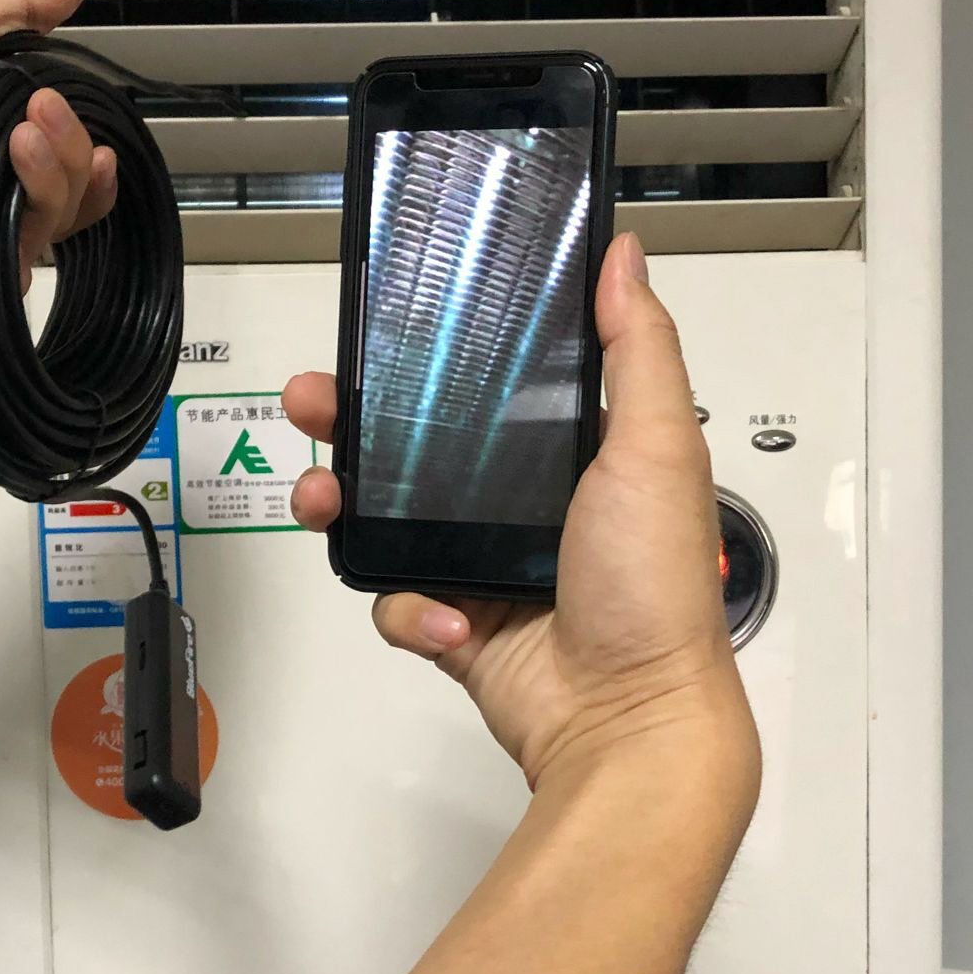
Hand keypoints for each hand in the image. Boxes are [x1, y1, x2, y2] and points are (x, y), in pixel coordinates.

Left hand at [0, 0, 112, 316]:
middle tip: (42, 113)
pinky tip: (11, 201)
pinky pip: (3, 285)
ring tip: (20, 140)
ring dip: (53, 183)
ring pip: (45, 239)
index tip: (80, 116)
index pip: (54, 162)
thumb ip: (11, 12)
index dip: (80, 148)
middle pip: (63, 203)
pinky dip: (19, 246)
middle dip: (72, 156)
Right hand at [283, 233, 759, 793]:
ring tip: (320, 500)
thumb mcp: (657, 448)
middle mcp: (520, 500)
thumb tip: (624, 255)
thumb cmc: (653, 583)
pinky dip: (409, 608)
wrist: (626, 718)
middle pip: (415, 442)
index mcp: (569, 451)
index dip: (430, 355)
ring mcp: (481, 560)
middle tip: (314, 403)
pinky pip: (396, 596)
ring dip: (342, 502)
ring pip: (385, 514)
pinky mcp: (454, 619)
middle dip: (353, 419)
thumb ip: (639, 350)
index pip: (485, 384)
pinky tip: (446, 619)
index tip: (384, 332)